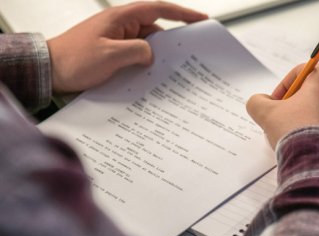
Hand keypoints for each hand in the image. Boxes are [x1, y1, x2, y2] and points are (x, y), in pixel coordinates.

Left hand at [47, 1, 207, 92]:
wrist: (49, 70)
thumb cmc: (74, 59)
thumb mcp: (110, 55)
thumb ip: (137, 51)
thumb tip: (151, 55)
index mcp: (122, 18)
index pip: (158, 9)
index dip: (182, 13)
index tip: (200, 19)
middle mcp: (121, 26)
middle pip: (155, 29)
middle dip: (172, 41)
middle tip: (189, 54)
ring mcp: (117, 39)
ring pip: (146, 44)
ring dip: (157, 56)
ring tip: (170, 70)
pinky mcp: (113, 52)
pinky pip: (135, 54)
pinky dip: (144, 63)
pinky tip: (149, 75)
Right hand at [247, 64, 318, 148]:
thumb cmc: (297, 132)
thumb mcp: (266, 114)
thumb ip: (257, 102)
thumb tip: (260, 101)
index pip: (300, 72)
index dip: (283, 86)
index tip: (275, 103)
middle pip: (313, 89)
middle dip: (295, 102)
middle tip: (284, 118)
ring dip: (307, 115)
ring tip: (295, 133)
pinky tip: (308, 141)